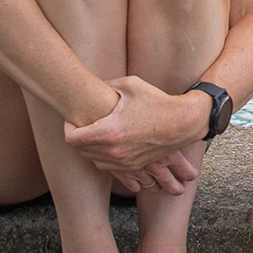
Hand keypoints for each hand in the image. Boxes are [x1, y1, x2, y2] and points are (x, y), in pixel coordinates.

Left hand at [63, 78, 205, 194]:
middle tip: (84, 124)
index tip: (73, 119)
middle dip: (78, 137)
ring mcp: (123, 161)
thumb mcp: (130, 85)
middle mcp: (113, 151)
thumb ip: (106, 86)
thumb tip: (91, 85)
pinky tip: (110, 141)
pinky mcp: (132, 166)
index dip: (68, 128)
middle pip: (80, 150)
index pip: (72, 138)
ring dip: (90, 148)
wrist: (183, 123)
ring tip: (97, 132)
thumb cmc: (157, 102)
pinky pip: (107, 165)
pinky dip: (104, 155)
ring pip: (92, 160)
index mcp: (109, 131)